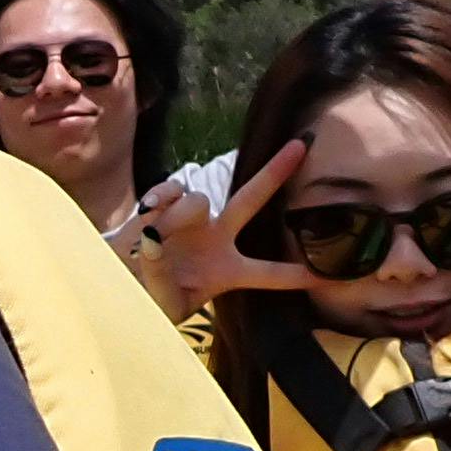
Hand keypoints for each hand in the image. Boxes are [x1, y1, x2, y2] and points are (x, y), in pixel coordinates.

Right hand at [122, 141, 319, 317]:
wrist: (122, 286)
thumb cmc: (151, 301)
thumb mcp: (164, 305)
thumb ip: (161, 278)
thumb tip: (153, 241)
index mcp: (227, 271)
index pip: (268, 274)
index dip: (296, 275)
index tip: (328, 276)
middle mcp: (217, 238)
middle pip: (251, 199)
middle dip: (276, 173)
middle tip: (302, 145)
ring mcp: (194, 220)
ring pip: (198, 200)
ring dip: (178, 217)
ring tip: (154, 237)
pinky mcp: (165, 206)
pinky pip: (170, 191)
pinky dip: (160, 197)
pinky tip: (149, 209)